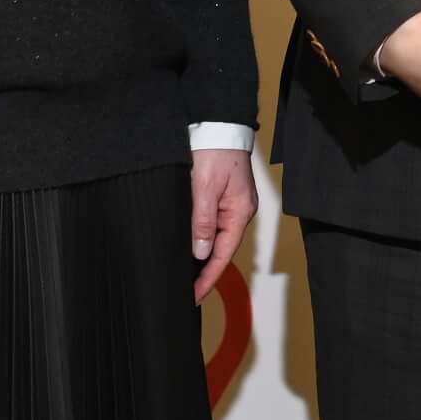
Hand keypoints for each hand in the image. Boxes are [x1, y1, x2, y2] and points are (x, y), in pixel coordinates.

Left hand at [189, 147, 257, 305]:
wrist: (217, 123)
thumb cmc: (214, 151)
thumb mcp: (204, 187)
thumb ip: (202, 221)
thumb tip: (201, 252)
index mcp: (239, 212)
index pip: (222, 254)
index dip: (207, 278)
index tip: (192, 296)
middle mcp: (237, 212)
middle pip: (220, 250)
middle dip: (202, 271)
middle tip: (182, 292)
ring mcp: (229, 205)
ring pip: (213, 238)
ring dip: (199, 257)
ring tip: (181, 276)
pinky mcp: (219, 197)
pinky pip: (210, 225)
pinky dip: (199, 240)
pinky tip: (187, 249)